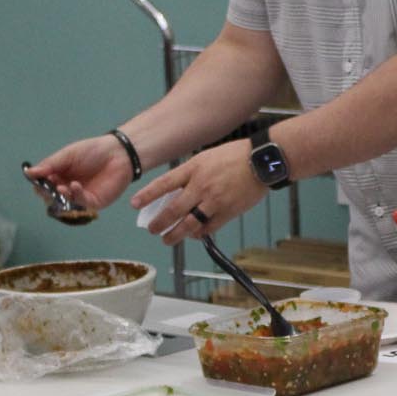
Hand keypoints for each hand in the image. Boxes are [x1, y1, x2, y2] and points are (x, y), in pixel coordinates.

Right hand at [27, 134, 134, 213]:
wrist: (118, 153)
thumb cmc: (92, 151)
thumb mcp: (67, 155)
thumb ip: (49, 165)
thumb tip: (29, 173)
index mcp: (59, 176)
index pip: (43, 186)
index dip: (40, 185)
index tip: (38, 181)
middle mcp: (68, 189)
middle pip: (52, 198)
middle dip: (49, 193)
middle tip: (51, 186)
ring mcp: (80, 197)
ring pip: (66, 204)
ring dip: (62, 197)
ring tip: (62, 187)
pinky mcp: (94, 203)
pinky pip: (81, 204)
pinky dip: (76, 196)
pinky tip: (75, 186)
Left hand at [129, 139, 262, 246]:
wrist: (262, 161)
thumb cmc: (235, 156)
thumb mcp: (206, 158)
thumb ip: (190, 174)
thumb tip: (176, 192)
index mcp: (193, 168)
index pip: (164, 184)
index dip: (147, 195)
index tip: (134, 204)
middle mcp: (201, 185)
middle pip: (173, 209)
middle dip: (159, 223)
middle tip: (152, 229)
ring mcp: (214, 200)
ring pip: (189, 224)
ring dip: (175, 234)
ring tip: (168, 239)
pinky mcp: (228, 211)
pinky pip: (209, 228)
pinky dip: (198, 233)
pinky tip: (193, 235)